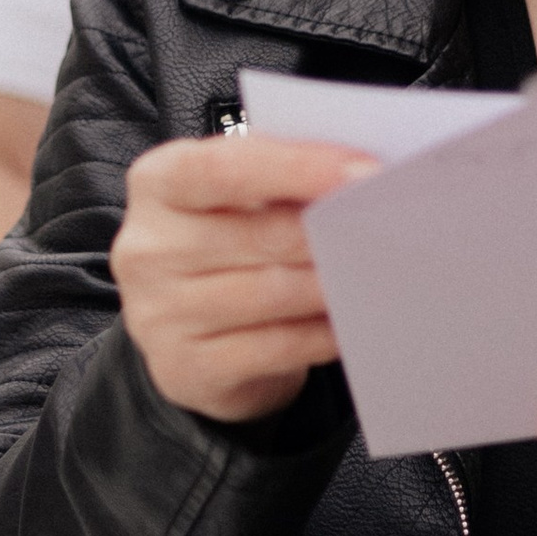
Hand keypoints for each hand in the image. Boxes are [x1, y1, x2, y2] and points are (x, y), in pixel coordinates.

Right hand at [111, 135, 373, 425]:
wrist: (191, 333)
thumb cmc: (228, 245)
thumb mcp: (235, 198)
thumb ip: (280, 178)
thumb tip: (358, 178)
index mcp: (157, 183)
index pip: (221, 168)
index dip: (294, 168)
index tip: (361, 171)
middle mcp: (148, 248)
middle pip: (257, 235)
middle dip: (330, 231)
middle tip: (389, 227)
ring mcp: (158, 314)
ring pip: (272, 294)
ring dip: (332, 284)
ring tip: (375, 272)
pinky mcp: (185, 367)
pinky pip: (274, 348)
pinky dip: (321, 334)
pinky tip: (348, 322)